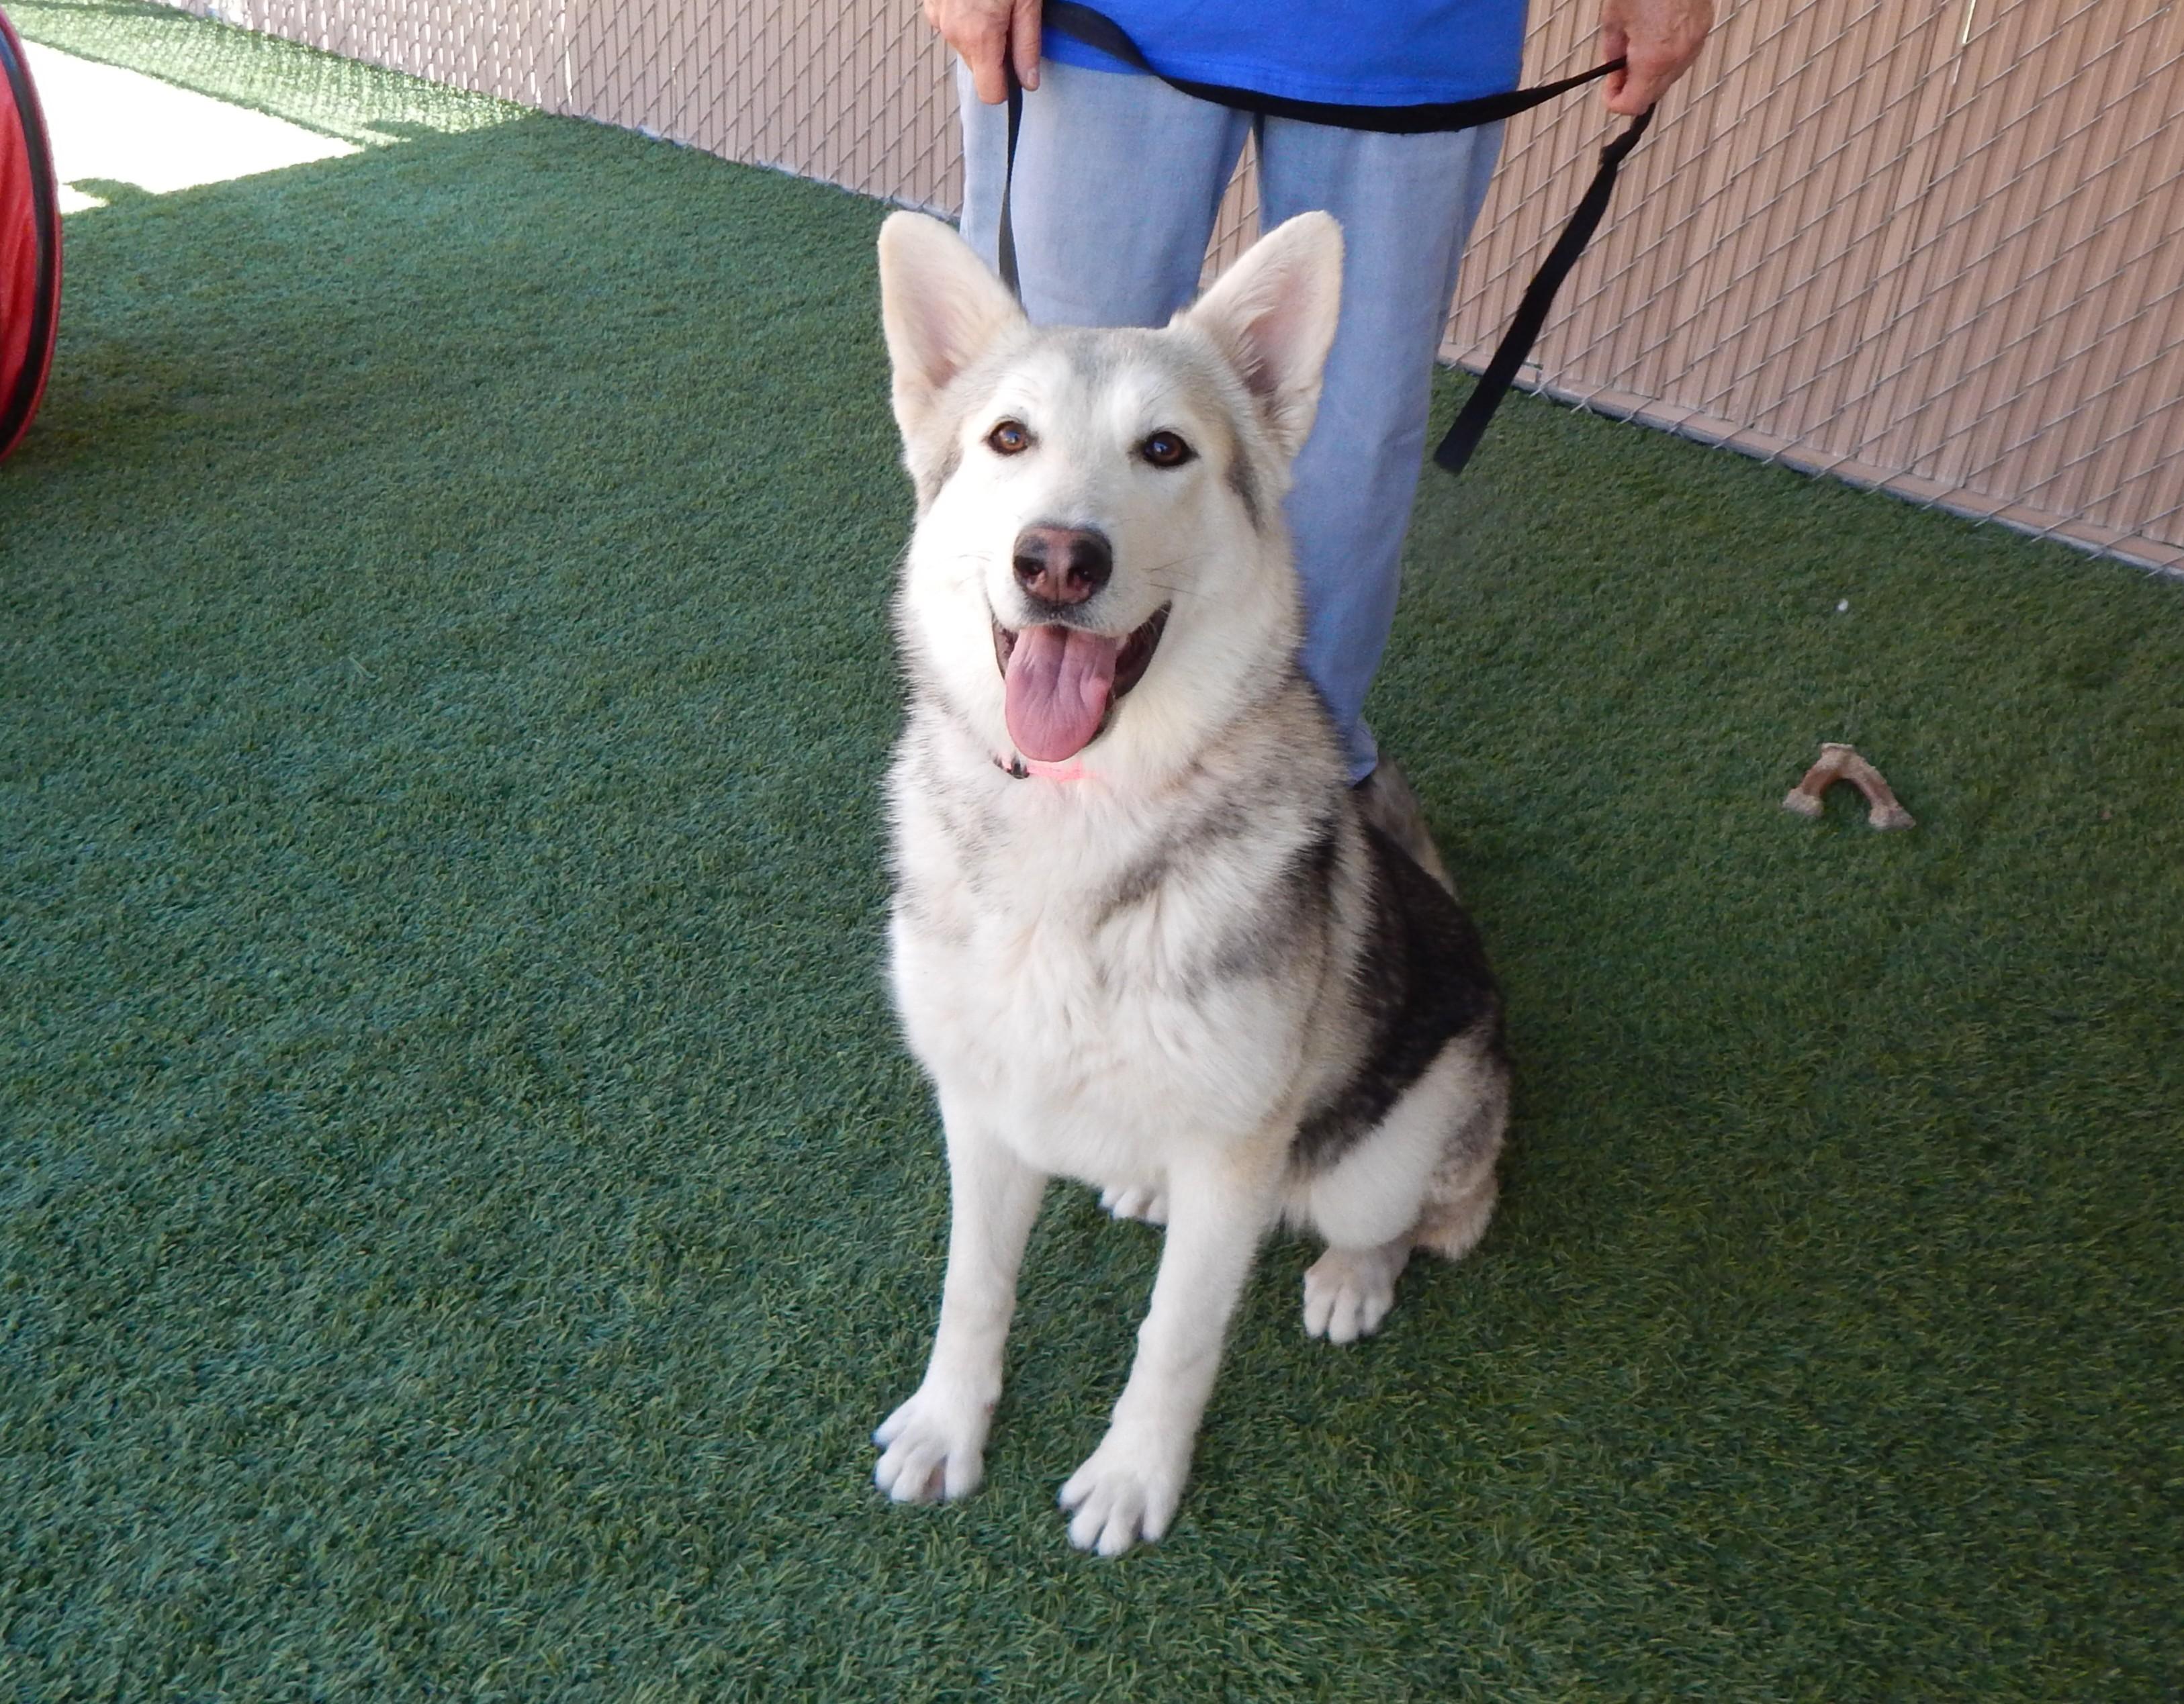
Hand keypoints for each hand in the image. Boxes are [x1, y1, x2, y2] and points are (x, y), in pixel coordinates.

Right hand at [926, 0, 1041, 105]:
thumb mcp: (1027, 0)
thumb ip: (1028, 45)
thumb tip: (1029, 80)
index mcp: (980, 36)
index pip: (990, 93)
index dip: (1006, 87)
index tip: (1016, 72)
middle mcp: (954, 32)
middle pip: (979, 68)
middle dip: (995, 53)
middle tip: (1010, 20)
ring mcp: (938, 18)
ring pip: (965, 46)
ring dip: (980, 33)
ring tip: (992, 2)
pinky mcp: (932, 5)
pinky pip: (952, 26)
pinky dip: (964, 18)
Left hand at [1598, 0, 1714, 114]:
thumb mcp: (1614, 18)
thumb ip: (1613, 52)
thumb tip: (1614, 70)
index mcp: (1653, 58)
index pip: (1633, 104)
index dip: (1615, 102)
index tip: (1608, 91)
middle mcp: (1679, 56)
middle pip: (1653, 95)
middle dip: (1633, 88)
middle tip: (1618, 72)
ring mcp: (1695, 42)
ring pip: (1670, 77)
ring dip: (1651, 73)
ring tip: (1636, 49)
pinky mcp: (1703, 28)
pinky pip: (1683, 56)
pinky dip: (1667, 57)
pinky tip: (1656, 38)